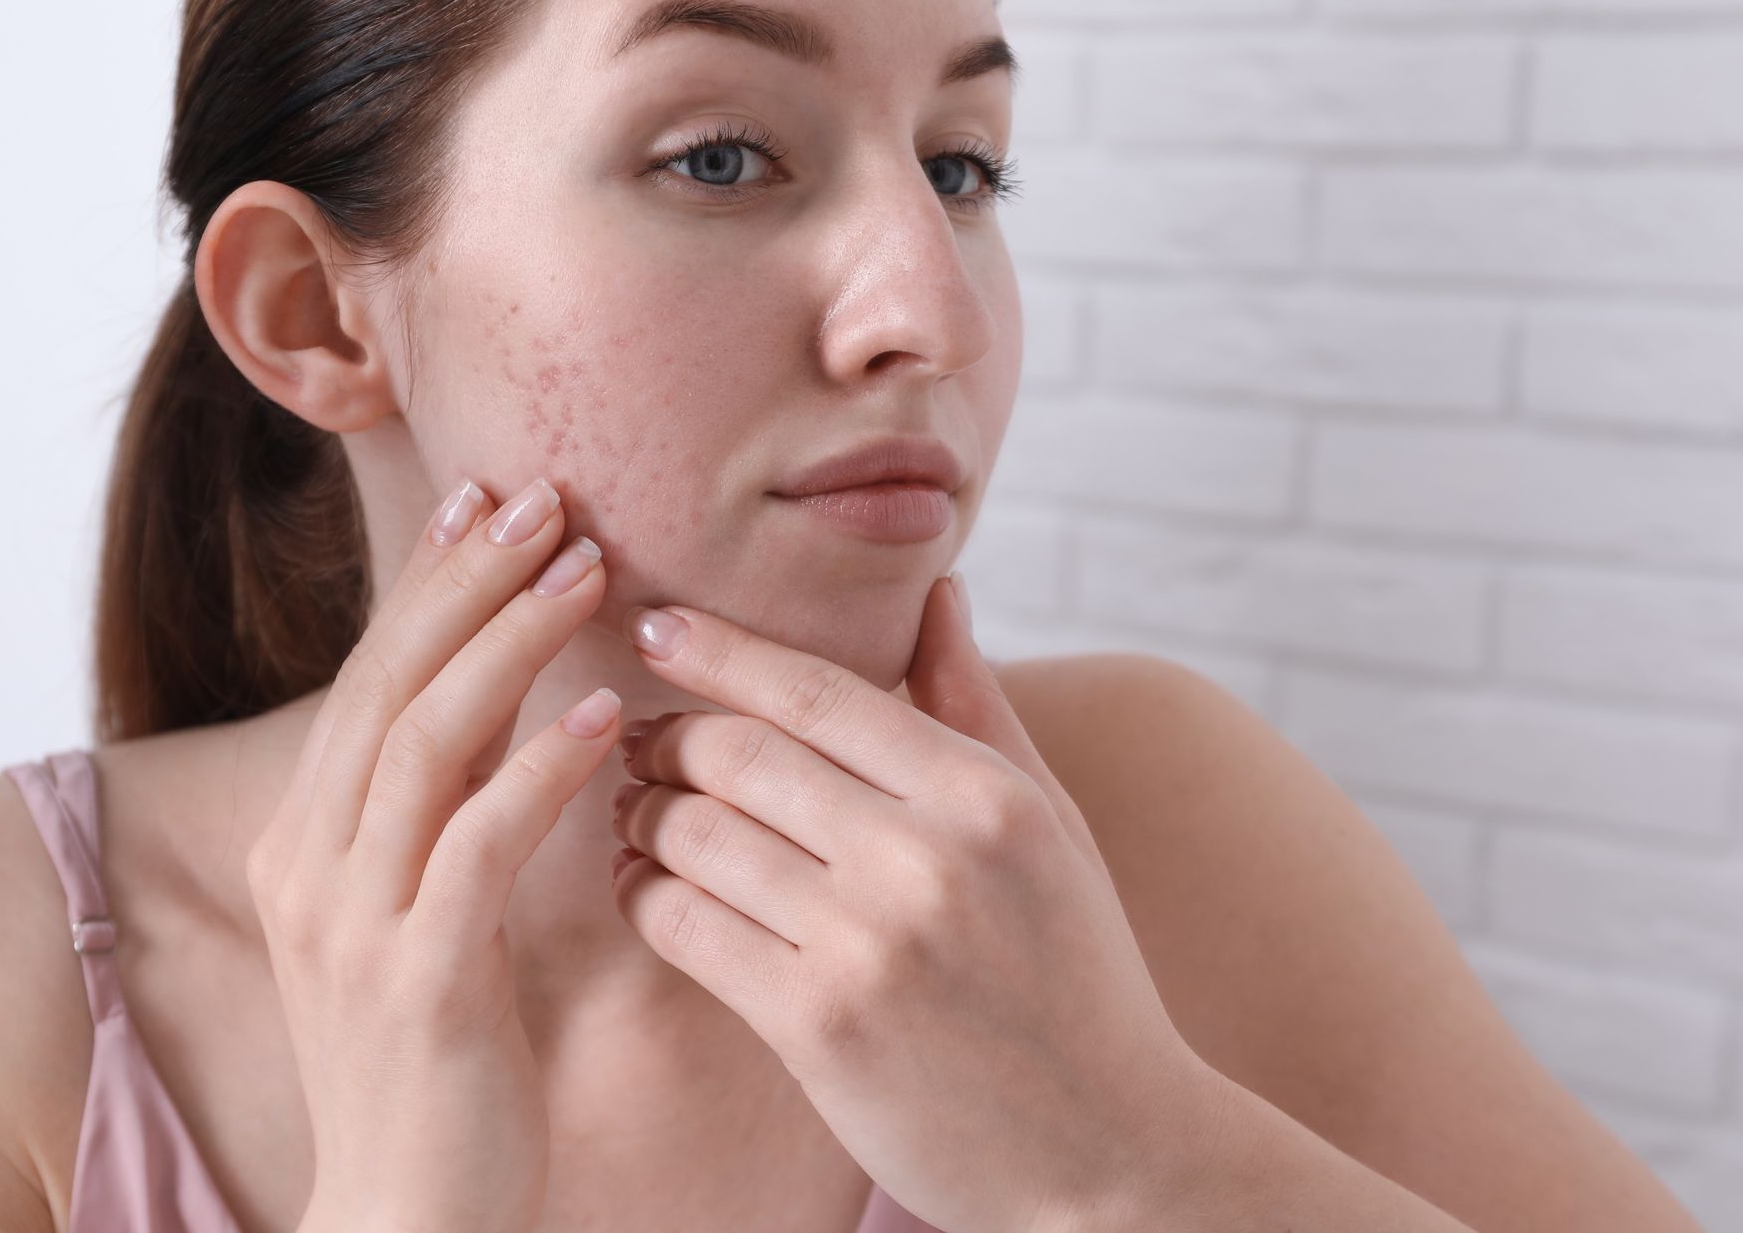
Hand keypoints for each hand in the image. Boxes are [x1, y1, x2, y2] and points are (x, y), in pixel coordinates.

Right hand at [247, 475, 619, 1232]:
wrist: (405, 1214)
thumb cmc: (435, 1058)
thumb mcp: (422, 912)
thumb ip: (450, 807)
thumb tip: (517, 697)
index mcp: (312, 840)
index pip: (372, 677)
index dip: (432, 582)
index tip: (492, 498)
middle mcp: (315, 864)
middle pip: (390, 683)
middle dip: (469, 581)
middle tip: (549, 498)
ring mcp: (356, 921)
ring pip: (427, 740)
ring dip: (510, 644)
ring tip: (589, 570)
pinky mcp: (421, 979)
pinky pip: (479, 845)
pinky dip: (539, 770)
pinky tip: (602, 719)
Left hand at [606, 577, 1215, 1232]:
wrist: (1109, 1150)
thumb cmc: (1078, 975)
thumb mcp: (1051, 828)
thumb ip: (979, 706)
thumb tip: (936, 593)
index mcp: (981, 794)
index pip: (813, 689)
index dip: (717, 650)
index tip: (657, 629)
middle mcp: (924, 855)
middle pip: (738, 753)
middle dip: (665, 737)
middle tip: (636, 741)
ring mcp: (868, 943)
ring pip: (698, 835)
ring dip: (640, 817)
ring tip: (633, 815)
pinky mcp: (818, 1027)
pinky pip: (689, 929)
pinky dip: (645, 898)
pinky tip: (642, 889)